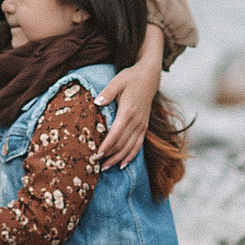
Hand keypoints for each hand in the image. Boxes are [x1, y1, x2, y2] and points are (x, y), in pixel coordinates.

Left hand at [92, 26, 166, 168]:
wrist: (149, 76)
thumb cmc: (131, 78)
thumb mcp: (117, 81)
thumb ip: (107, 92)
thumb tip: (96, 102)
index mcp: (128, 111)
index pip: (116, 133)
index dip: (106, 145)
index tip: (96, 154)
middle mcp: (137, 121)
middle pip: (122, 144)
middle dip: (109, 155)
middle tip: (95, 164)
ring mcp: (142, 125)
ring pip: (130, 148)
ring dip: (118, 159)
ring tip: (105, 168)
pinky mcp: (144, 126)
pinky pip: (138, 145)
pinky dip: (130, 156)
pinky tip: (122, 165)